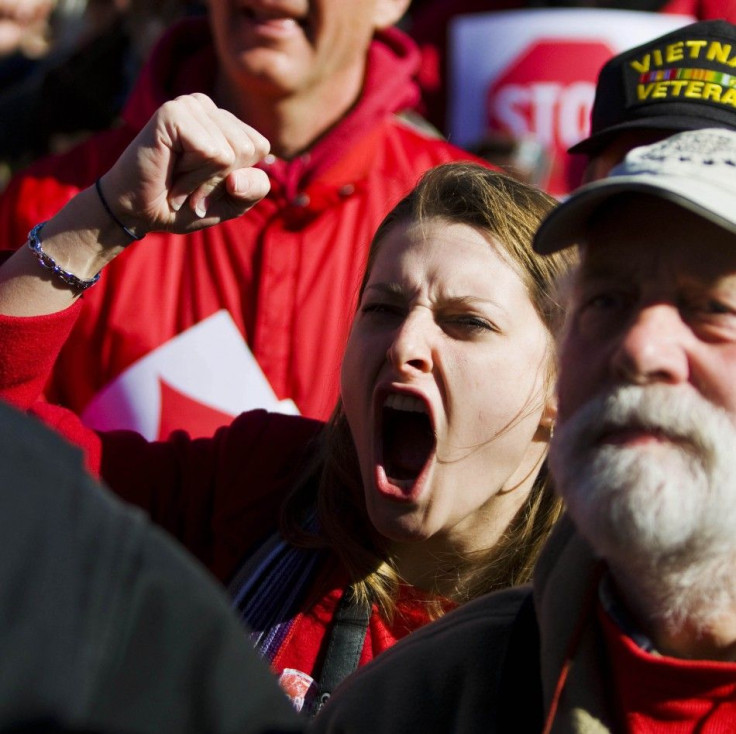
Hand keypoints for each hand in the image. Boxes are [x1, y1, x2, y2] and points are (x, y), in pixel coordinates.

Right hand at [99, 93, 270, 237]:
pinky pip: (211, 153)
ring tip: (178, 178)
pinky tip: (171, 171)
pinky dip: (193, 176)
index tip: (206, 183)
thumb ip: (254, 189)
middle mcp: (208, 107)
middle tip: (188, 184)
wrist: (138, 212)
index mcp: (225, 121)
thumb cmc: (184, 204)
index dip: (237, 177)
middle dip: (219, 180)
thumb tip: (242, 175)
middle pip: (246, 150)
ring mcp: (190, 105)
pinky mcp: (174, 112)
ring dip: (202, 181)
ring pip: (228, 154)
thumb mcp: (232, 203)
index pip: (260, 148)